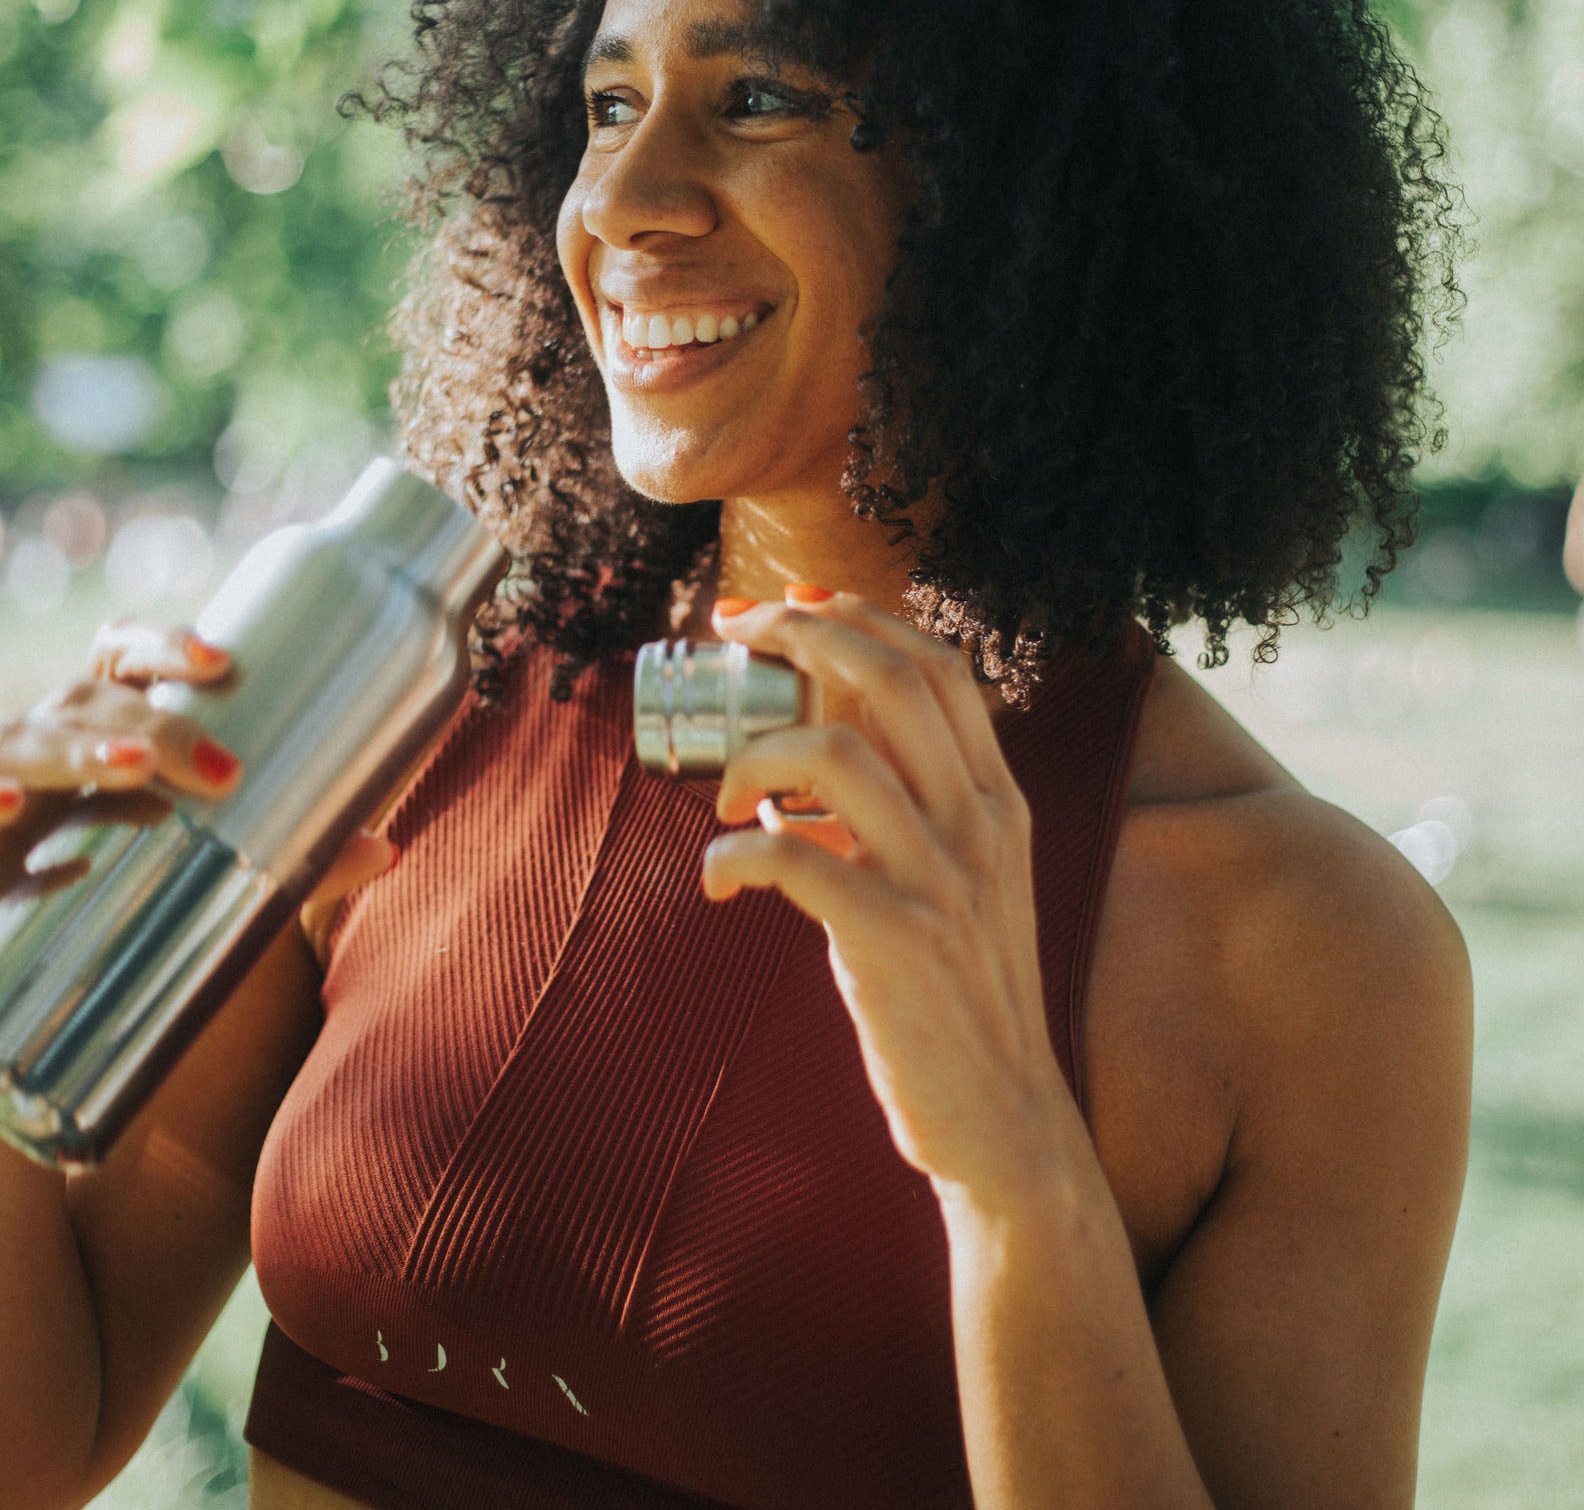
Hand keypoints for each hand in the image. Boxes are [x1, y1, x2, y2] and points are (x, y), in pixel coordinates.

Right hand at [0, 621, 392, 951]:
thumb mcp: (190, 867)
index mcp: (97, 730)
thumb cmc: (100, 888)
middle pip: (88, 700)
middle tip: (222, 770)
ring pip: (24, 743)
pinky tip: (12, 809)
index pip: (119, 657)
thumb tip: (386, 852)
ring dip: (82, 752)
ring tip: (135, 771)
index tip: (223, 662)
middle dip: (153, 722)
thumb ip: (281, 861)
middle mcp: (42, 745)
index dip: (163, 644)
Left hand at [704, 590, 1067, 1204]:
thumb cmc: (961, 999)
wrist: (1005, 1120)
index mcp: (998, 800)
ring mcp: (942, 880)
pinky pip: (793, 856)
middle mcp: (981, 823)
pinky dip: (736, 851)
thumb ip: (896, 826)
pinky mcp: (895, 941)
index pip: (939, 666)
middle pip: (891, 677)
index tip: (791, 603)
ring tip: (724, 792)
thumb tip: (796, 795)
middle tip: (735, 636)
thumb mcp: (958, 890)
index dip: (861, 616)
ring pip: (836, 750)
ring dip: (756, 751)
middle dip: (801, 633)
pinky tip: (718, 875)